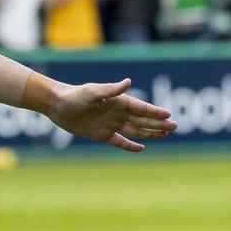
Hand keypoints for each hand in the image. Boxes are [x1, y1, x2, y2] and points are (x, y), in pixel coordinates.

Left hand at [46, 79, 176, 151]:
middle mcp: (117, 113)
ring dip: (150, 132)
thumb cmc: (73, 96)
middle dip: (158, 123)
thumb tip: (128, 81)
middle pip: (142, 120)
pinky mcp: (102, 134)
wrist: (56, 105)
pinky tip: (142, 148)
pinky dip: (130, 145)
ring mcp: (110, 124)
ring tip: (165, 134)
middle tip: (175, 127)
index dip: (155, 112)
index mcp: (117, 101)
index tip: (169, 115)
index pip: (140, 108)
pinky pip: (120, 141)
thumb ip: (110, 89)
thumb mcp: (91, 92)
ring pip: (135, 130)